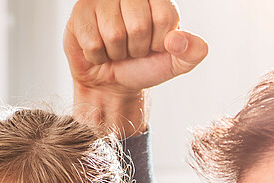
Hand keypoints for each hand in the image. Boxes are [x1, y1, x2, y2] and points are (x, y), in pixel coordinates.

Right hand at [64, 0, 207, 134]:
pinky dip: (98, 56)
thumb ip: (193, 51)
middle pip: (138, 25)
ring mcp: (103, 0)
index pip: (164, 17)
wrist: (111, 82)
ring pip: (114, 34)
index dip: (159, 41)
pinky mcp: (80, 12)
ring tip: (116, 49)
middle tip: (132, 49)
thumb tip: (177, 39)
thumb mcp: (176, 63)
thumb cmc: (144, 66)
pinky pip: (93, 42)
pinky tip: (99, 50)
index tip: (153, 45)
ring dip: (117, 53)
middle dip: (137, 49)